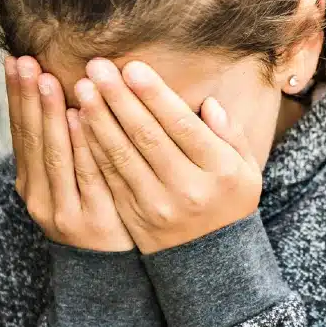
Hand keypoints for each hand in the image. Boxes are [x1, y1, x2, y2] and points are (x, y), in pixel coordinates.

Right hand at [6, 56, 134, 251]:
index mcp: (31, 182)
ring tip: (48, 80)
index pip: (21, 131)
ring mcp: (62, 210)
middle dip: (28, 97)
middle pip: (32, 138)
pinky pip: (86, 174)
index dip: (17, 96)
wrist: (112, 273)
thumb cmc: (98, 213)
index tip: (15, 60)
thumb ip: (69, 145)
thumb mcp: (74, 182)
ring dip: (50, 115)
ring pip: (54, 154)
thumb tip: (71, 94)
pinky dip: (79, 145)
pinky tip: (78, 118)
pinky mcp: (90, 220)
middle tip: (26, 61)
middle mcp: (38, 195)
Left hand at [75, 59, 261, 254]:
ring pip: (122, 156)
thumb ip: (230, 134)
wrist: (212, 259)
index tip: (132, 67)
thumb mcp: (247, 168)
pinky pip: (108, 177)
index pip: (182, 126)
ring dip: (98, 119)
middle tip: (97, 67)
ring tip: (83, 88)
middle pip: (147, 137)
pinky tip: (78, 123)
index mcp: (220, 171)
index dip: (155, 96)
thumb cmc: (230, 200)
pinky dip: (91, 148)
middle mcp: (187, 188)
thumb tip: (207, 103)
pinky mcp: (134, 216)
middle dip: (119, 99)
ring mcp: (157, 205)